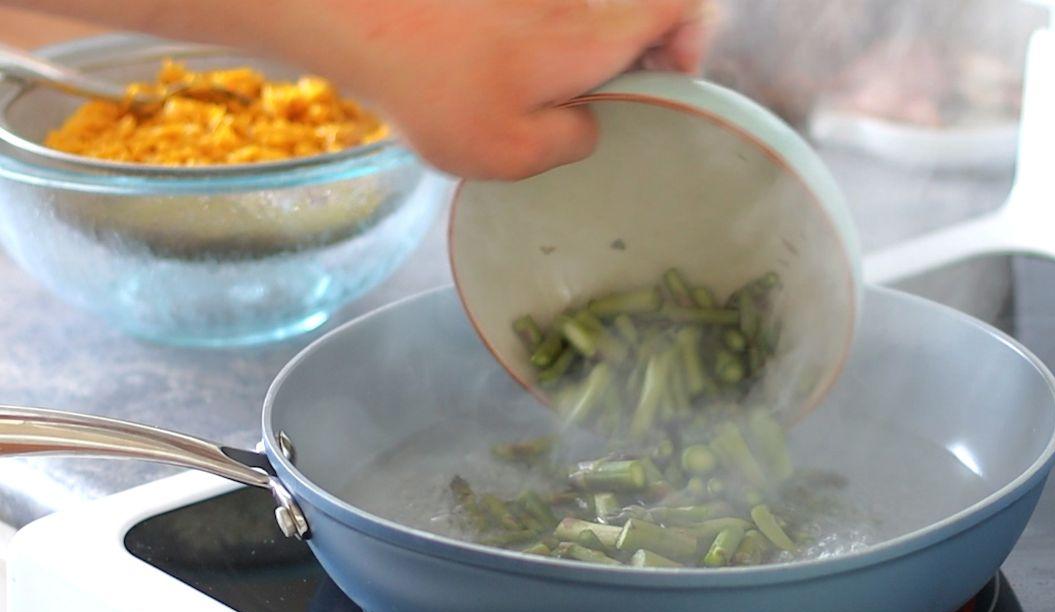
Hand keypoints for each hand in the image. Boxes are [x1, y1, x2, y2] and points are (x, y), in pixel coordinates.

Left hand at [287, 0, 716, 178]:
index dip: (695, 37)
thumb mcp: (513, 154)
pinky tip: (504, 74)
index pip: (684, 6)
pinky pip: (548, 15)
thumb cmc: (438, 91)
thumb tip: (586, 125)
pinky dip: (542, 41)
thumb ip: (570, 142)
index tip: (669, 77)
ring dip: (583, 52)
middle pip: (637, 8)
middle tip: (600, 101)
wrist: (359, 20)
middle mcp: (574, 0)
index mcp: (594, 36)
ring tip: (543, 95)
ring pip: (589, 13)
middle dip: (637, 53)